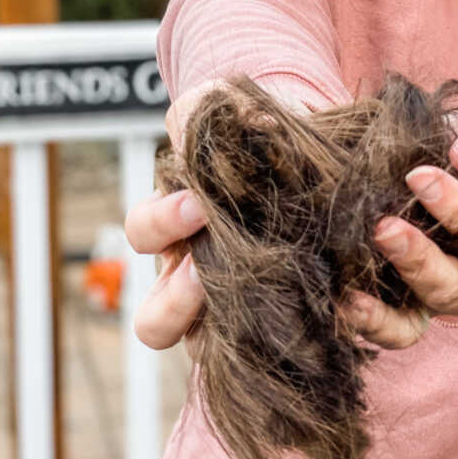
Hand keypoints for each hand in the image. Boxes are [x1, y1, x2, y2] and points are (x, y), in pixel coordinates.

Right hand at [126, 79, 308, 349]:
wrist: (308, 154)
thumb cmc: (253, 132)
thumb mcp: (221, 107)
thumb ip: (202, 111)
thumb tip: (228, 125)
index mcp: (172, 224)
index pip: (144, 233)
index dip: (163, 223)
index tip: (199, 204)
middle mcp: (191, 278)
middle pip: (154, 320)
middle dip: (176, 300)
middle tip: (208, 268)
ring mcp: (231, 309)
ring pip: (202, 350)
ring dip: (220, 333)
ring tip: (257, 303)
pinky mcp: (279, 323)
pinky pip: (265, 351)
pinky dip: (282, 341)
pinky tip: (313, 315)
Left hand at [341, 111, 457, 349]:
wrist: (448, 177)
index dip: (455, 207)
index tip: (417, 176)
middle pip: (454, 284)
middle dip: (419, 257)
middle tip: (384, 226)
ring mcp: (440, 301)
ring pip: (421, 313)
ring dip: (387, 297)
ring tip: (357, 276)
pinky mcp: (408, 311)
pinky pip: (395, 330)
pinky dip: (372, 322)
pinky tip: (345, 300)